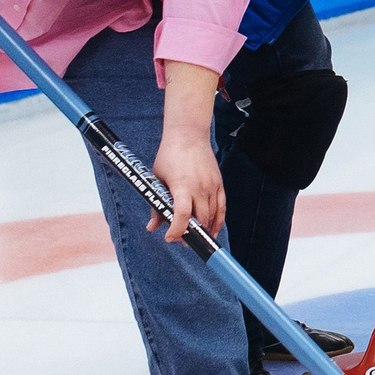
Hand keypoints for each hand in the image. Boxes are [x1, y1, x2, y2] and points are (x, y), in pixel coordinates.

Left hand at [149, 62, 225, 241]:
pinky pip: (222, 207)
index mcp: (182, 186)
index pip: (183, 214)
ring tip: (195, 236)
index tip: (169, 237)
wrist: (189, 135)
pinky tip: (212, 230)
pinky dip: (218, 220)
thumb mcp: (157, 179)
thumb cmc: (169, 156)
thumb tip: (152, 227)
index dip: (177, 230)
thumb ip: (156, 205)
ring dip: (203, 228)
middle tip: (180, 240)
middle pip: (200, 218)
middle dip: (190, 233)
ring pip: (212, 215)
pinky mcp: (219, 183)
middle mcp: (200, 187)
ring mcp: (212, 185)